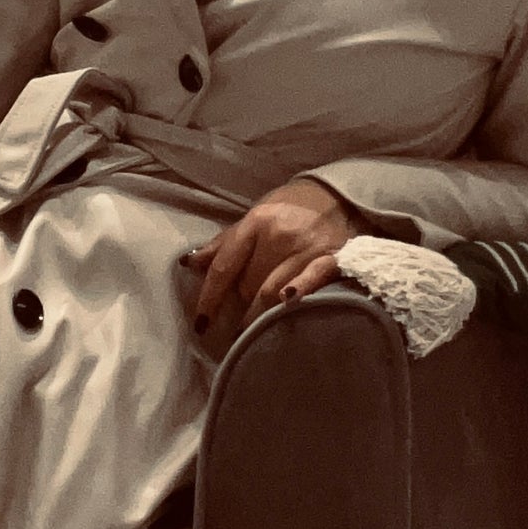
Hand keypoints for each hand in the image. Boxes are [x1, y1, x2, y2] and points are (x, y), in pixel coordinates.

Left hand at [180, 177, 362, 340]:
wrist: (337, 195)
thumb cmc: (289, 208)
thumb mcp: (254, 217)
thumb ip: (225, 243)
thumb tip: (190, 263)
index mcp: (255, 223)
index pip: (224, 267)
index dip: (209, 298)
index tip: (201, 324)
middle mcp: (278, 235)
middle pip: (248, 284)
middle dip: (239, 304)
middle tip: (237, 322)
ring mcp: (305, 248)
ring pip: (272, 292)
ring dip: (259, 315)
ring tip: (252, 333)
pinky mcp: (331, 259)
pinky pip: (311, 281)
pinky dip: (299, 292)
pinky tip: (287, 303)